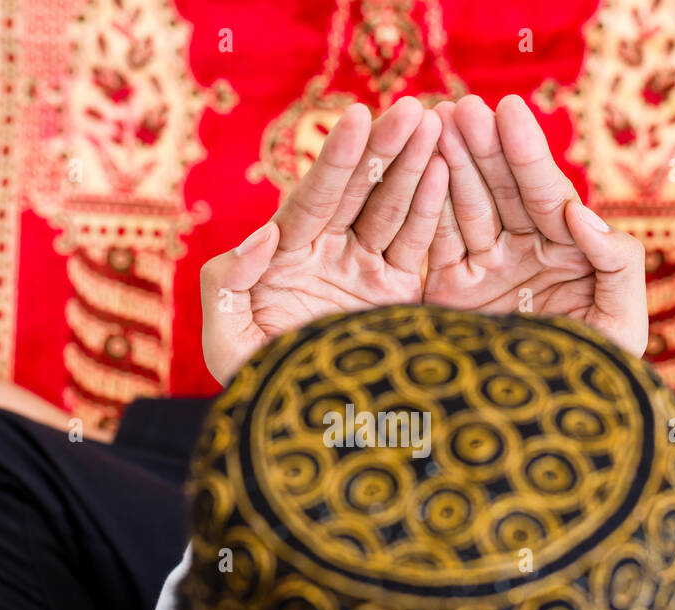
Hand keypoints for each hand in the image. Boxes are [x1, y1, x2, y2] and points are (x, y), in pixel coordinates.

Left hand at [200, 96, 447, 384]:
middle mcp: (328, 253)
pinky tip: (447, 173)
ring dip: (416, 166)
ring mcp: (367, 269)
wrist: (310, 434)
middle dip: (385, 149)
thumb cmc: (259, 388)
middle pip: (359, 190)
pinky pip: (418, 244)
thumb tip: (264, 236)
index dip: (336, 160)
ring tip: (440, 125)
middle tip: (414, 109)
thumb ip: (227, 285)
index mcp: (286, 256)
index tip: (359, 120)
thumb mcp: (228, 343)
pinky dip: (433, 209)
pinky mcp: (400, 292)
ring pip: (394, 208)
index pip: (314, 198)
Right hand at [424, 95, 648, 356]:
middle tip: (456, 109)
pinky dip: (423, 210)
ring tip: (427, 124)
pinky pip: (434, 244)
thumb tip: (580, 212)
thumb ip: (616, 265)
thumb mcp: (621, 326)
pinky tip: (411, 173)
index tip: (508, 112)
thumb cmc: (597, 380)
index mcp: (568, 251)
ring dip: (447, 164)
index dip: (527, 154)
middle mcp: (524, 252)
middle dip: (479, 147)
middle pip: (500, 189)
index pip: (545, 193)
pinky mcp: (447, 292)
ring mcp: (483, 269)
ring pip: (464, 206)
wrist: (547, 438)